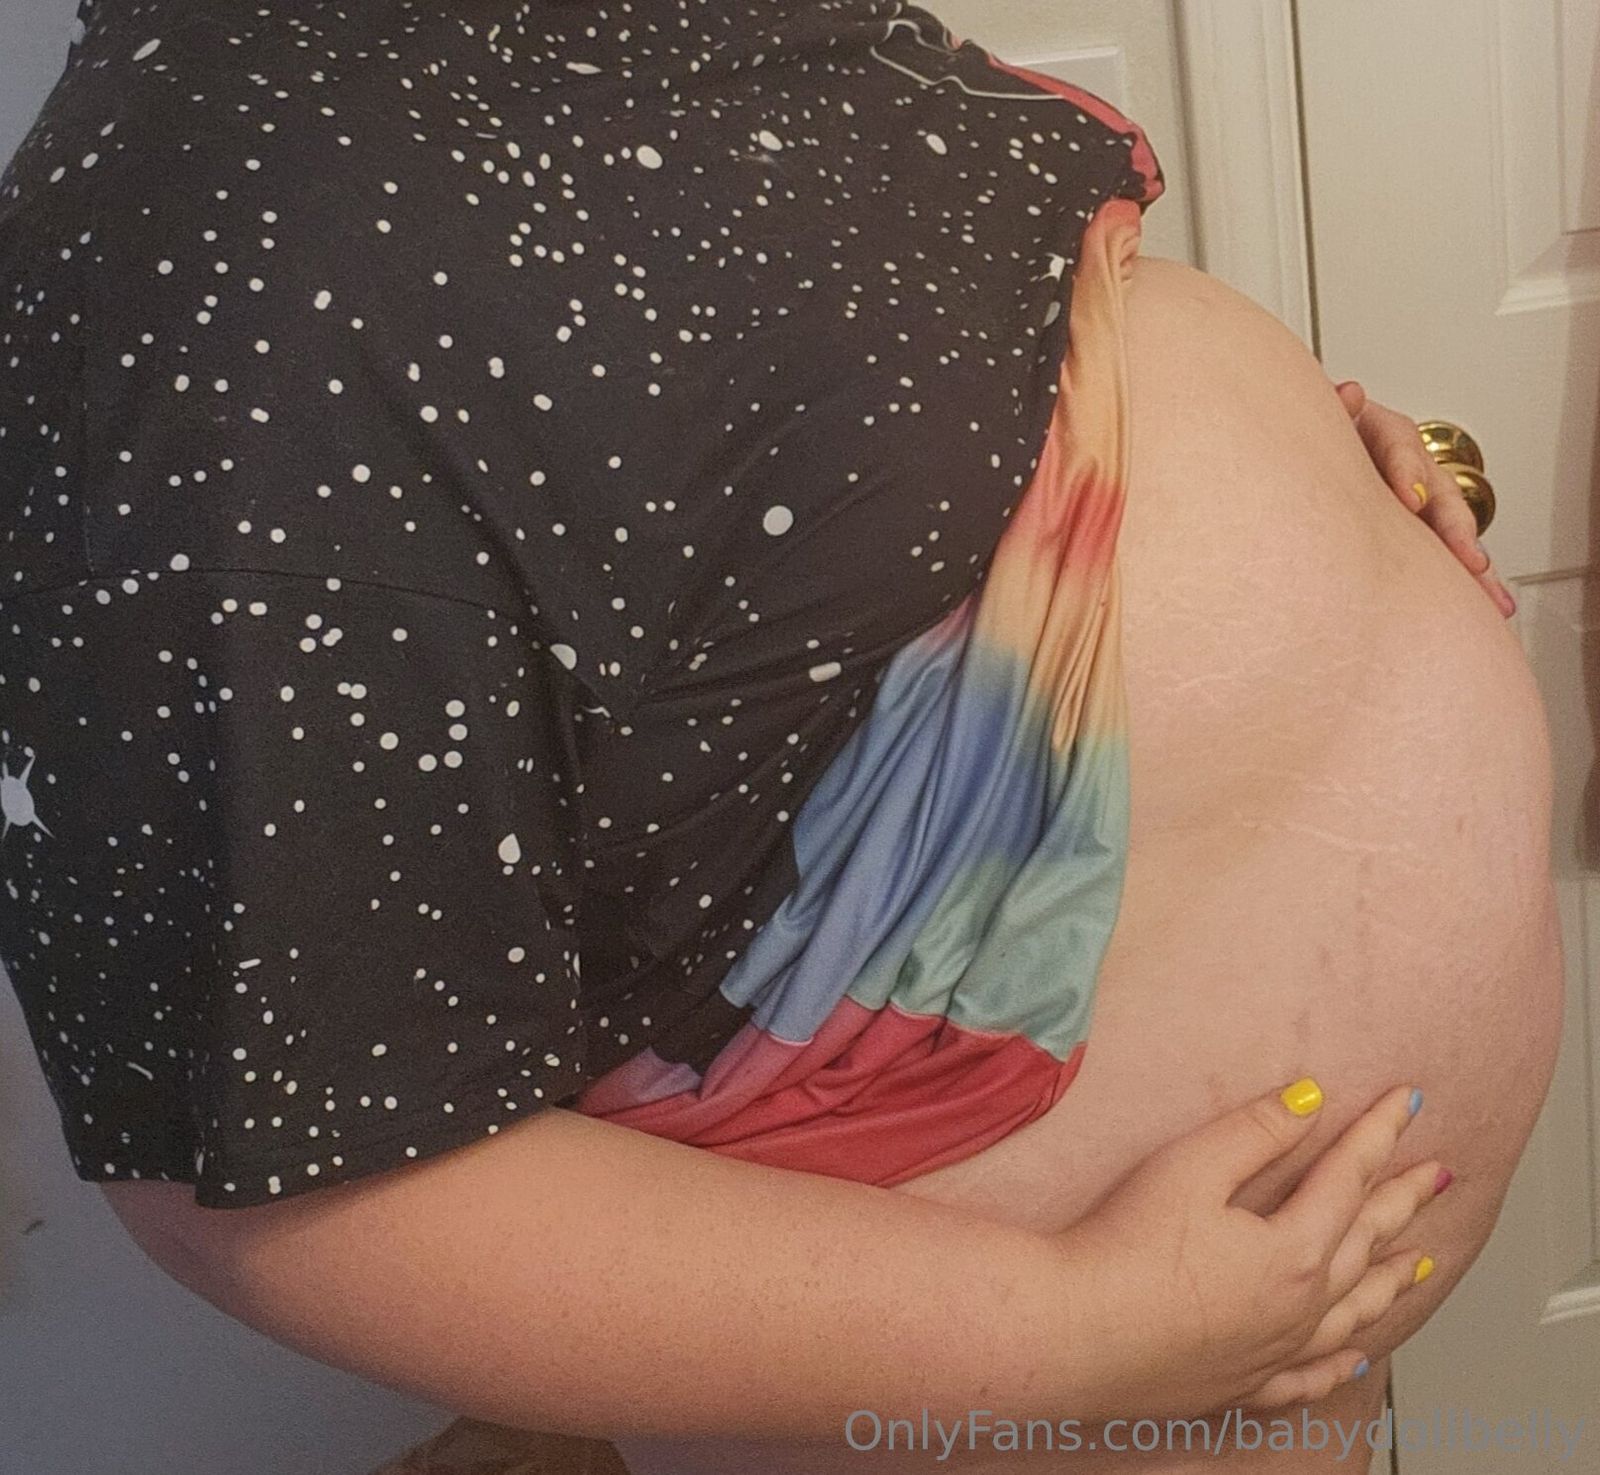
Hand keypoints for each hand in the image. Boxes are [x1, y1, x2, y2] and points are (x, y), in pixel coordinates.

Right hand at [1053, 1080, 1446, 1418]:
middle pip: (1364, 1242)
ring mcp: (1274, 1351)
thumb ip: (1256, 1131)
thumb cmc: (1124, 1249)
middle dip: (1402, 1201)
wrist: (1076, 1333)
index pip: (1348, 1177)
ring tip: (1419, 1263)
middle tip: (1438, 1175)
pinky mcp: (1241, 1384)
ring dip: (1388, 1281)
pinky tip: (1358, 1354)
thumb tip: (1310, 1098)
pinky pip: (1312, 1376)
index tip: (1406, 1102)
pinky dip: (1343, 1362)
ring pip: (1353, 1313)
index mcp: (1292, 1250)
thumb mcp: (1191, 1167)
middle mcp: (1299, 1307)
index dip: (1377, 1133)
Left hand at [1336, 381, 1515, 619]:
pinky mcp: (1421, 531)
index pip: (1398, 447)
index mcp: (1383, 434)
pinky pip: (1448, 555)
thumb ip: (1335, 411)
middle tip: (1465, 557)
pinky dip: (1469, 579)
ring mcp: (1422, 499)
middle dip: (1453, 527)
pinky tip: (1490, 605)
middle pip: (1440, 493)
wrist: (1320, 450)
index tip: (1409, 500)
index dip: (1406, 471)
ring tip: (1487, 591)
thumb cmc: (1324, 437)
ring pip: (1453, 527)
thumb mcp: (1323, 420)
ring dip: (1471, 559)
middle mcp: (1412, 467)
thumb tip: (1349, 395)